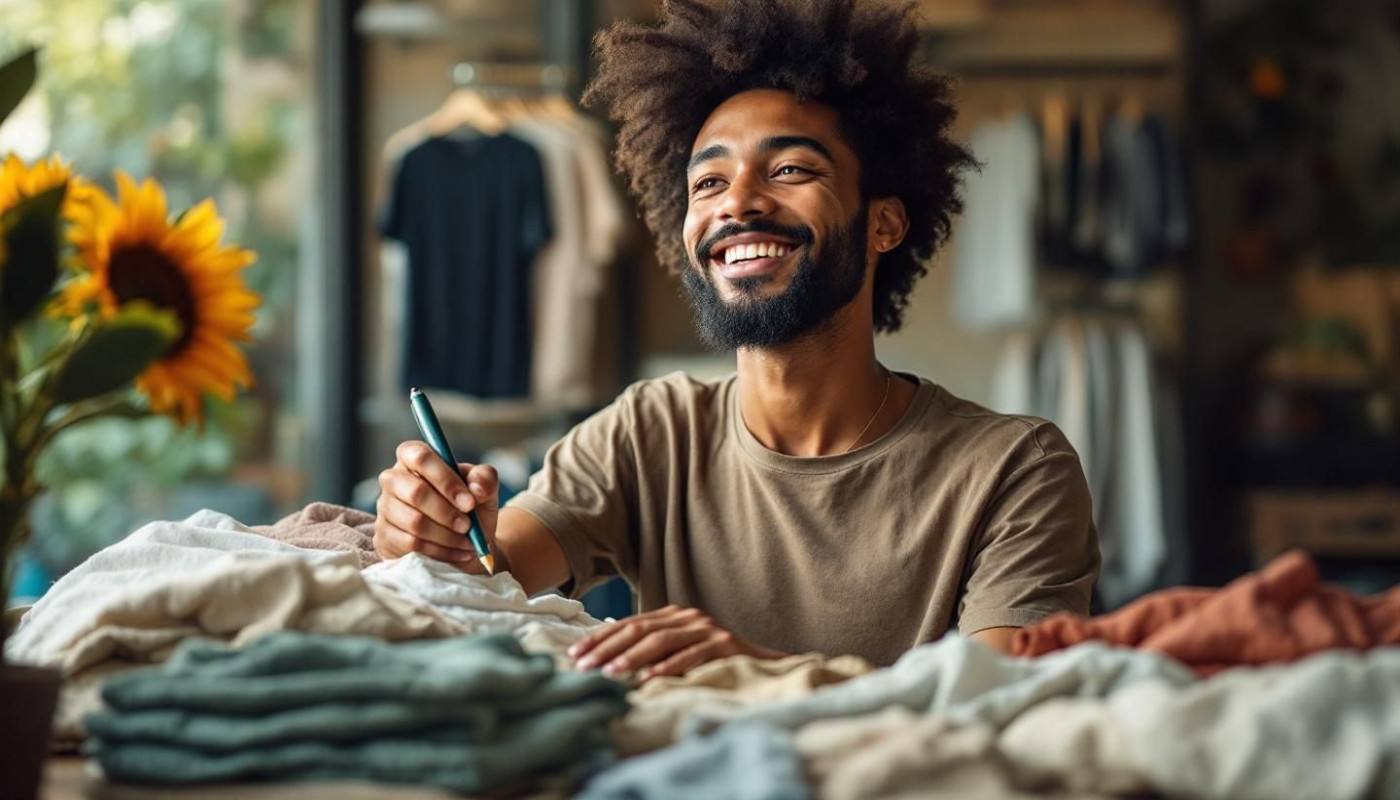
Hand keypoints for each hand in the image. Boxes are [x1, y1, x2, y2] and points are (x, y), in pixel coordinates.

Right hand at [374, 441, 498, 572]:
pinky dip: (440, 550)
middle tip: (468, 525)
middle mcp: (393, 478)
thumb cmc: (470, 508)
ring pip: (414, 522)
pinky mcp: (384, 535)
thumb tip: (476, 488)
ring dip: (447, 535)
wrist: (467, 543)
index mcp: (414, 457)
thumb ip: (485, 478)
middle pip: (416, 492)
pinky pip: (411, 544)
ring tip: (468, 541)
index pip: (420, 457)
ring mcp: (385, 507)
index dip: (446, 480)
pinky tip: (457, 551)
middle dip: (448, 513)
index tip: (469, 502)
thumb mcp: (484, 488)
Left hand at [568, 605, 784, 680]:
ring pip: (661, 640)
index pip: (629, 624)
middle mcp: (688, 617)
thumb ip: (650, 650)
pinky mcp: (724, 645)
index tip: (575, 654)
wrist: (766, 664)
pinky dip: (668, 667)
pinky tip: (648, 678)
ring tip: (609, 672)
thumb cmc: (714, 663)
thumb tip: (606, 660)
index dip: (600, 637)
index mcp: (674, 616)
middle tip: (583, 666)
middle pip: (639, 630)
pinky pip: (690, 656)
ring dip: (631, 657)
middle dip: (607, 648)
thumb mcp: (678, 652)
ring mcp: (707, 629)